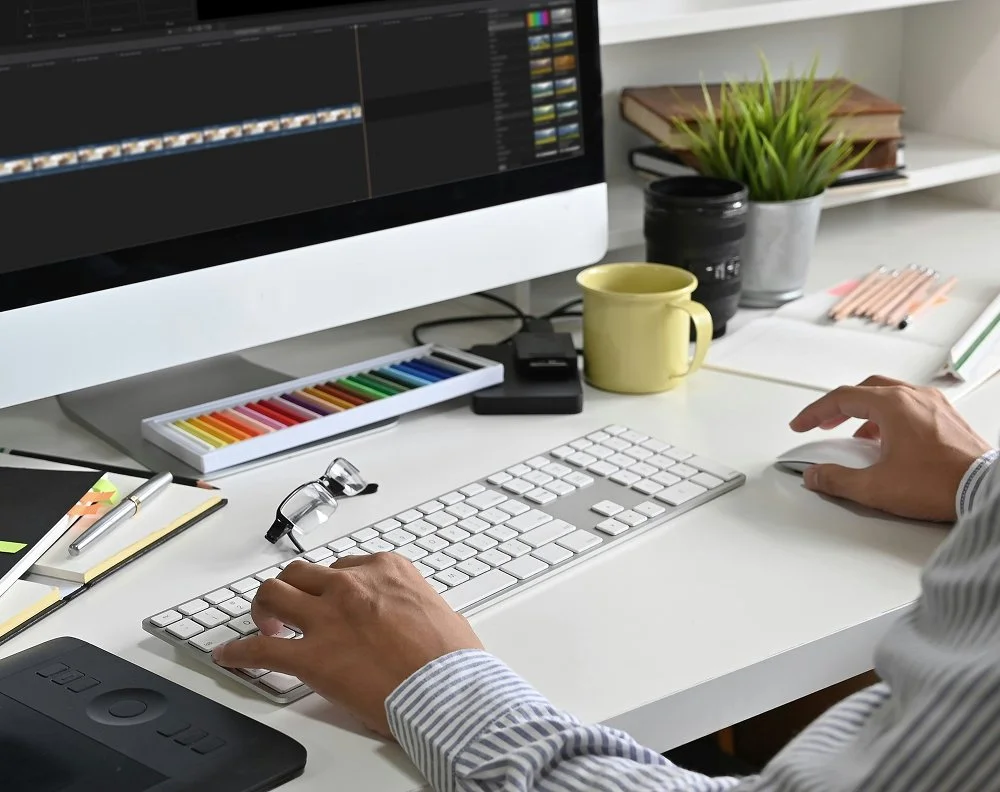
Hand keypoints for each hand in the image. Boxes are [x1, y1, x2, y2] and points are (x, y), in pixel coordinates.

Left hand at [211, 553, 482, 737]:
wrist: (448, 691)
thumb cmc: (452, 659)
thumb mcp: (441, 611)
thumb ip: (416, 605)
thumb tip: (413, 617)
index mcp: (385, 570)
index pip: (345, 565)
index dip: (336, 585)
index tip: (334, 599)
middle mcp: (351, 585)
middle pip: (303, 573)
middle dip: (294, 587)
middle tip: (291, 607)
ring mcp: (327, 618)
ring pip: (274, 593)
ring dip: (264, 607)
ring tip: (263, 623)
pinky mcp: (311, 657)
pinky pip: (260, 649)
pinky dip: (239, 651)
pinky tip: (229, 655)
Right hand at [789, 375, 990, 521]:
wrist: (986, 490)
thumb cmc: (941, 483)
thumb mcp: (875, 487)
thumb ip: (837, 480)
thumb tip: (815, 475)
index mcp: (892, 405)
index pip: (841, 399)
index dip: (814, 412)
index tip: (801, 424)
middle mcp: (914, 397)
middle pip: (865, 390)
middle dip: (839, 407)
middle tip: (823, 423)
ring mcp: (934, 405)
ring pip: (889, 395)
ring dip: (866, 412)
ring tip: (855, 436)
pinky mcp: (948, 418)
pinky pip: (911, 406)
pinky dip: (890, 417)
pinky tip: (889, 442)